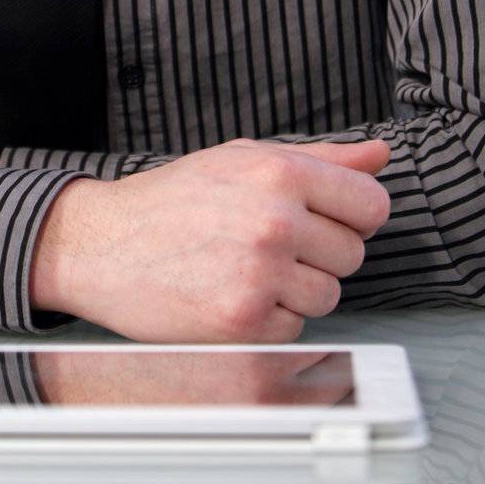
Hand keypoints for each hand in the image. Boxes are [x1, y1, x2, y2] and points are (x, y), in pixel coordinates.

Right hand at [30, 135, 390, 342]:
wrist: (104, 243)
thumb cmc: (174, 199)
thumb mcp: (243, 159)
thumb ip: (321, 159)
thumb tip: (380, 155)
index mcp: (279, 171)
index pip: (372, 205)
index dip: (352, 216)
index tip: (325, 220)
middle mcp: (276, 218)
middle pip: (353, 254)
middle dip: (320, 253)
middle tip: (268, 243)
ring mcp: (262, 271)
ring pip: (328, 295)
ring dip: (297, 290)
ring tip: (247, 267)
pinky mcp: (245, 319)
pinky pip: (296, 328)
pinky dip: (270, 319)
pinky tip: (232, 293)